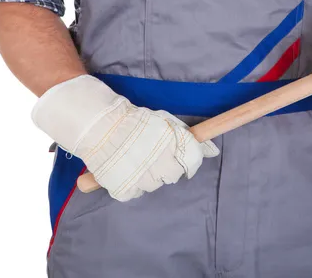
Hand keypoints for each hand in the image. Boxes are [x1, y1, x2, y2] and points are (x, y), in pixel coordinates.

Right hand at [32, 75, 218, 200]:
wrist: (99, 126)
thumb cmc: (133, 121)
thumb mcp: (164, 122)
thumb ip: (186, 136)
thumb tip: (212, 150)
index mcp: (173, 147)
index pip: (193, 161)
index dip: (187, 160)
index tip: (180, 158)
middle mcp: (162, 166)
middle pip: (173, 175)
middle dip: (166, 166)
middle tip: (151, 155)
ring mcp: (143, 180)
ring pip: (154, 185)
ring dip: (148, 175)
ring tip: (135, 160)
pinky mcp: (125, 190)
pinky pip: (134, 192)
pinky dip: (130, 184)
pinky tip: (124, 169)